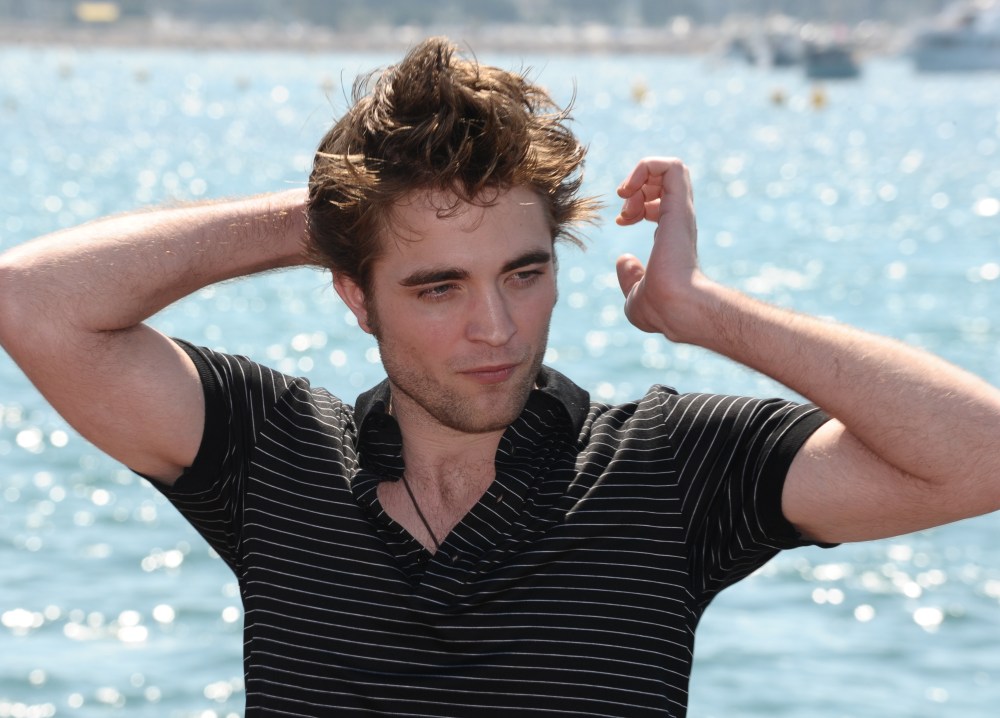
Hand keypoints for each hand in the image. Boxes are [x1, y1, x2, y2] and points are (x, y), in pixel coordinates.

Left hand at [614, 157, 703, 339]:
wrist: (675, 307)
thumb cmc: (660, 309)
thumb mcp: (635, 294)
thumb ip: (630, 276)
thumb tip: (624, 260)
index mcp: (672, 238)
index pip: (661, 203)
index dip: (636, 204)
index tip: (621, 221)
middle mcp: (680, 222)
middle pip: (665, 182)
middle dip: (637, 186)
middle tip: (624, 210)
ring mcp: (681, 212)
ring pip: (670, 168)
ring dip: (641, 175)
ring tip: (626, 196)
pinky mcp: (679, 205)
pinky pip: (671, 166)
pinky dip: (646, 167)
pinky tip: (629, 189)